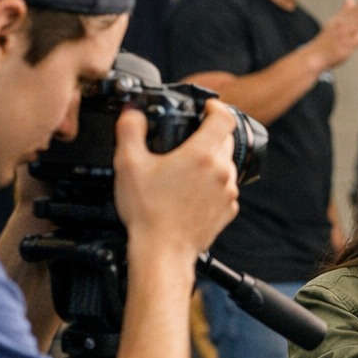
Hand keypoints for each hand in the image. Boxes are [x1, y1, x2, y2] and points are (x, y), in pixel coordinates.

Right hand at [113, 100, 239, 259]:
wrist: (162, 251)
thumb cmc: (148, 213)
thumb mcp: (128, 164)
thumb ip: (130, 130)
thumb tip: (132, 112)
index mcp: (201, 155)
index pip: (224, 117)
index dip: (216, 106)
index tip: (207, 106)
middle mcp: (221, 171)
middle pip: (226, 139)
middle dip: (210, 132)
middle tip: (189, 137)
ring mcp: (228, 192)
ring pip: (225, 164)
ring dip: (210, 160)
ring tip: (184, 169)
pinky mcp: (229, 210)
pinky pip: (225, 188)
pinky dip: (212, 184)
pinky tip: (190, 191)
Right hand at [309, 0, 357, 69]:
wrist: (315, 55)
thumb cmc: (327, 39)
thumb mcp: (334, 22)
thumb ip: (344, 11)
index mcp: (339, 19)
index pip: (354, 10)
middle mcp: (341, 26)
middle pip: (355, 15)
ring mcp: (343, 36)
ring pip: (355, 25)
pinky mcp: (345, 47)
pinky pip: (356, 42)